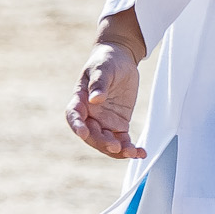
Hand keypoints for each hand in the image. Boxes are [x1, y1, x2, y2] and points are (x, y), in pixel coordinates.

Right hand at [68, 10, 148, 158]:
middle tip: (115, 146)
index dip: (77, 125)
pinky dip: (130, 148)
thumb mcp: (103, 69)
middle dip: (102, 142)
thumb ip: (99, 83)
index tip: (83, 133)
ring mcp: (103, 121)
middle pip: (92, 134)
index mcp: (80, 100)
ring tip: (132, 153)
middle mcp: (89, 114)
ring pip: (107, 142)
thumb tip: (95, 99)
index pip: (74, 116)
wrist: (120, 60)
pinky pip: (122, 140)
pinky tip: (140, 153)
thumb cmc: (106, 61)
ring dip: (118, 151)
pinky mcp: (118, 124)